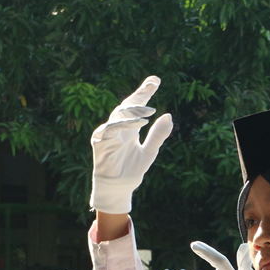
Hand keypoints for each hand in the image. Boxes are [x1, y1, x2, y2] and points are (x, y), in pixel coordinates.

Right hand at [90, 76, 173, 213]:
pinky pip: (111, 129)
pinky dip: (124, 125)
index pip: (137, 105)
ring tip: (150, 109)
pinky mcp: (100, 141)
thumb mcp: (150, 151)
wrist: (119, 188)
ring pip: (119, 114)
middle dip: (140, 94)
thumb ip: (158, 135)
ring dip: (134, 109)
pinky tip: (139, 123)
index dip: (144, 92)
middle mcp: (118, 127)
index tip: (155, 81)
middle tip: (153, 83)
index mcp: (130, 127)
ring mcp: (108, 132)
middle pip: (128, 105)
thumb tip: (168, 115)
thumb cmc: (132, 170)